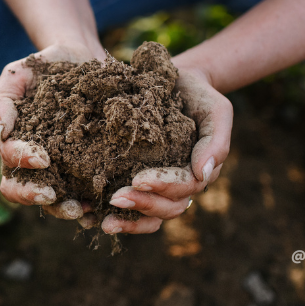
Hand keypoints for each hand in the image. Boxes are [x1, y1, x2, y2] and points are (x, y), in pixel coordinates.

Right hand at [0, 42, 105, 222]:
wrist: (82, 58)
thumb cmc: (45, 66)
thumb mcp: (18, 74)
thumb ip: (3, 100)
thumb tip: (2, 131)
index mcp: (15, 143)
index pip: (9, 163)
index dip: (21, 164)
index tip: (41, 158)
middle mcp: (35, 162)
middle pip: (23, 191)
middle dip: (35, 196)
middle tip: (53, 196)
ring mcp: (62, 168)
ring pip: (55, 200)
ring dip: (65, 208)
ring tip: (83, 209)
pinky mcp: (88, 168)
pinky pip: (87, 193)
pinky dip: (94, 205)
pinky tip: (105, 205)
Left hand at [100, 66, 232, 233]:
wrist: (176, 83)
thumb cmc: (199, 96)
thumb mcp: (216, 111)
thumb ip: (215, 142)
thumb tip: (202, 174)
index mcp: (198, 173)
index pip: (184, 188)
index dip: (162, 187)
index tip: (138, 179)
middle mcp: (179, 186)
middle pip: (166, 208)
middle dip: (141, 205)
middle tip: (115, 198)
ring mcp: (158, 188)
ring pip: (149, 216)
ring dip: (127, 221)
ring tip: (103, 222)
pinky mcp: (136, 181)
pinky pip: (129, 207)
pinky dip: (111, 214)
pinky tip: (88, 216)